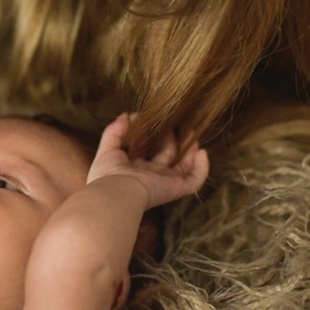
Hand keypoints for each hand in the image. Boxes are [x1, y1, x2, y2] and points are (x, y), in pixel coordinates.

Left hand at [86, 113, 208, 206]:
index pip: (148, 152)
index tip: (158, 121)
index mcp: (136, 169)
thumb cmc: (107, 175)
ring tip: (192, 134)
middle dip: (175, 141)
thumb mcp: (107, 148)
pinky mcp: (176, 188)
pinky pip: (195, 180)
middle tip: (179, 124)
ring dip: (191, 150)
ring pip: (184, 167)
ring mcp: (166, 183)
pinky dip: (202, 168)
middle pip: (169, 157)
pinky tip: (201, 152)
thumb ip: (115, 131)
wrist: (115, 193)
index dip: (155, 138)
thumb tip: (127, 116)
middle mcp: (152, 176)